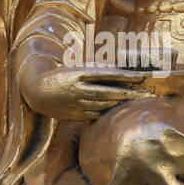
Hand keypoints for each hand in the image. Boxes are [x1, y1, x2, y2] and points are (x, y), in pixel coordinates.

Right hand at [19, 62, 146, 121]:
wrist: (37, 93)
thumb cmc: (59, 77)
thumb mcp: (74, 69)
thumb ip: (93, 71)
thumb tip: (116, 70)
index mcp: (78, 74)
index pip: (107, 74)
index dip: (125, 76)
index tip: (140, 77)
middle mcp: (79, 88)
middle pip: (109, 92)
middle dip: (129, 93)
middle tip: (146, 94)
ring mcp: (78, 103)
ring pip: (105, 104)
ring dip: (121, 103)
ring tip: (135, 102)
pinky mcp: (76, 115)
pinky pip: (96, 114)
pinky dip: (108, 112)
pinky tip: (118, 110)